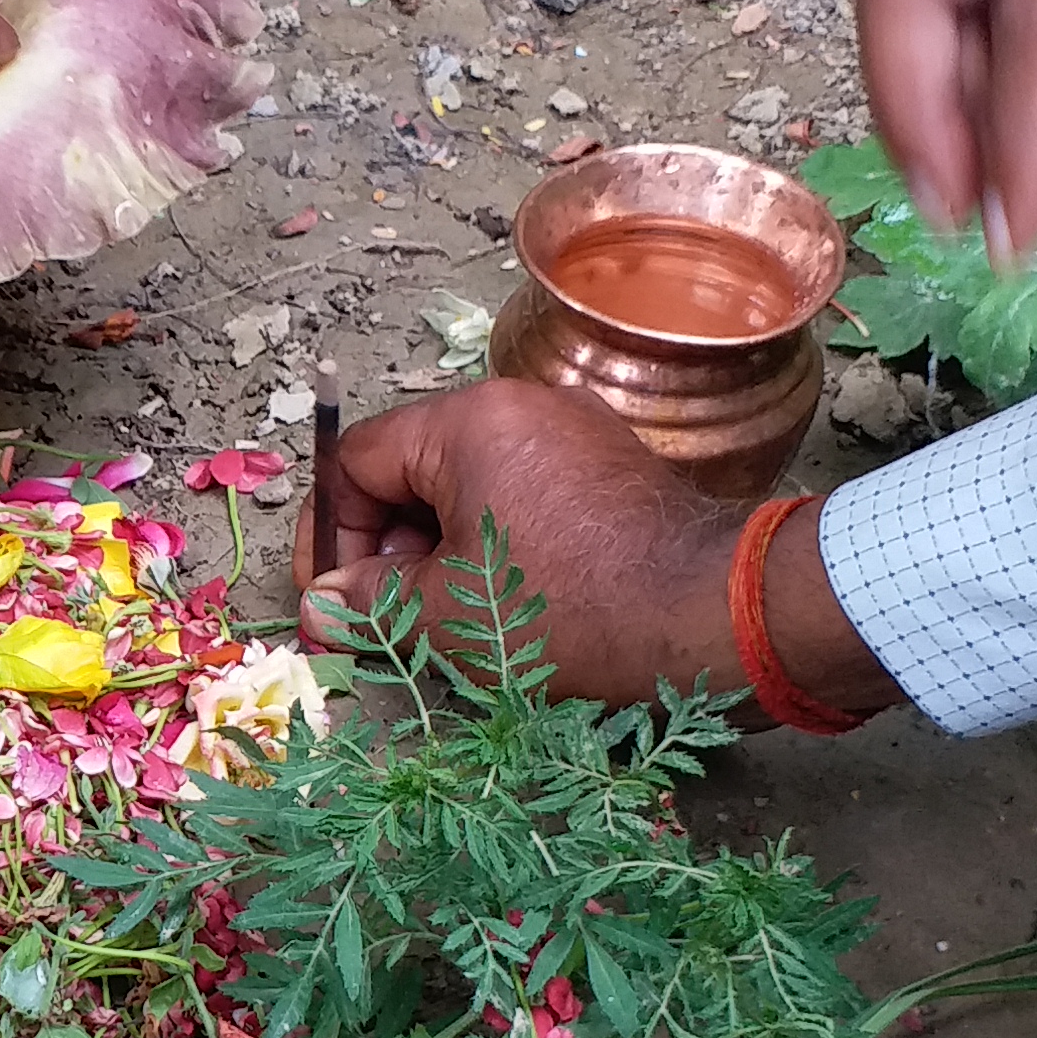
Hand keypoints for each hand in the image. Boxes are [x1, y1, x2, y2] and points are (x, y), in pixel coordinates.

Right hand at [293, 381, 897, 719]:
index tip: (335, 604)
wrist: (714, 620)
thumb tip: (322, 608)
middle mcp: (522, 409)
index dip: (333, 537)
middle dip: (388, 553)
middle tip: (387, 624)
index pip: (359, 461)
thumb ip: (370, 604)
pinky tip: (506, 614)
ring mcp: (574, 437)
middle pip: (414, 472)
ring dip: (441, 558)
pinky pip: (524, 503)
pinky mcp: (610, 475)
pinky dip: (497, 552)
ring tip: (448, 628)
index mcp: (470, 421)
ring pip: (470, 492)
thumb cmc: (570, 611)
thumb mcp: (448, 616)